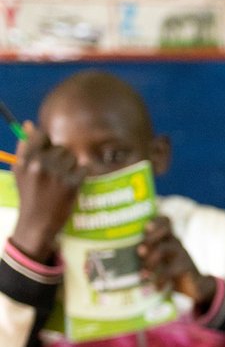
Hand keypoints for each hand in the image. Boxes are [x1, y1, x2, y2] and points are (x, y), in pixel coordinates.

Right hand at [10, 122, 84, 260]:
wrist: (37, 222)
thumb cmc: (29, 196)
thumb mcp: (20, 171)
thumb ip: (24, 148)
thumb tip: (29, 124)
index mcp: (26, 159)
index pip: (41, 136)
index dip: (49, 143)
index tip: (51, 151)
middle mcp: (40, 163)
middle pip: (61, 147)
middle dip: (62, 157)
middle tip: (59, 172)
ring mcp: (56, 174)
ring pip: (73, 157)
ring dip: (72, 165)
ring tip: (65, 178)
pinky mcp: (71, 184)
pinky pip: (83, 168)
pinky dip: (82, 174)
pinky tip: (75, 182)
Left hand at [138, 216, 215, 304]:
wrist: (195, 286)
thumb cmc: (170, 271)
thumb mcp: (160, 261)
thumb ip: (147, 256)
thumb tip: (117, 263)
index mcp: (167, 239)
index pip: (165, 221)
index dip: (156, 220)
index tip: (145, 226)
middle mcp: (175, 243)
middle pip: (166, 230)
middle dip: (150, 237)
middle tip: (140, 251)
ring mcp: (182, 254)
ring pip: (164, 249)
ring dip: (150, 260)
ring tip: (143, 275)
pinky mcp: (186, 268)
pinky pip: (171, 270)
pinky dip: (161, 280)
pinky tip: (156, 288)